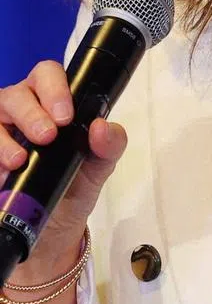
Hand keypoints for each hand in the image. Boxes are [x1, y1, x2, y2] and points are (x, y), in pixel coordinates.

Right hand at [0, 60, 126, 282]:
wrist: (52, 228)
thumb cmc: (75, 186)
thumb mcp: (99, 168)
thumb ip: (110, 146)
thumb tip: (102, 127)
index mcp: (54, 103)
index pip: (48, 75)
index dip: (55, 88)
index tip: (65, 116)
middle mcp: (23, 110)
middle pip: (16, 93)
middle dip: (31, 112)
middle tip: (47, 137)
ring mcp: (0, 129)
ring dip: (4, 135)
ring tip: (20, 160)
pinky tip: (5, 170)